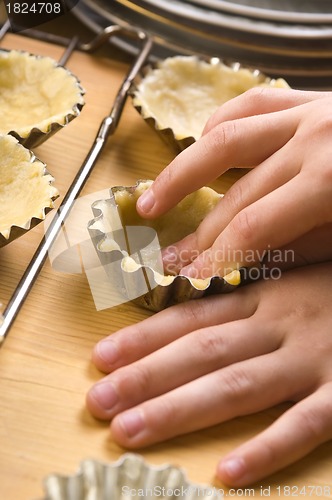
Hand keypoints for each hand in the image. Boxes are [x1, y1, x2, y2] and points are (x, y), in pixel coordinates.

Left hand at [86, 262, 331, 485]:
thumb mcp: (295, 274)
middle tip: (98, 400)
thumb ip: (249, 287)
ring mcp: (315, 360)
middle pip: (203, 352)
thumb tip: (192, 298)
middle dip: (146, 377)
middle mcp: (282, 325)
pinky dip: (268, 449)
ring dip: (181, 410)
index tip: (101, 357)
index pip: (193, 317)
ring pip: (237, 387)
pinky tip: (228, 473)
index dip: (145, 338)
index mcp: (267, 295)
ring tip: (131, 431)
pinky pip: (307, 425)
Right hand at [136, 88, 331, 277]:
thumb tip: (243, 257)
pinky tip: (200, 145)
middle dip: (199, 233)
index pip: (252, 227)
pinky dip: (218, 126)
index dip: (216, 257)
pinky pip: (250, 104)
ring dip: (183, 172)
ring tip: (154, 198)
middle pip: (235, 193)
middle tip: (168, 257)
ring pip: (225, 137)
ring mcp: (309, 110)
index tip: (192, 277)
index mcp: (329, 181)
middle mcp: (312, 139)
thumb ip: (300, 245)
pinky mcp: (309, 97)